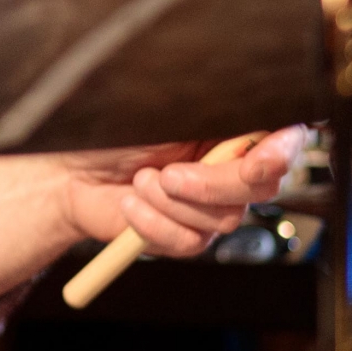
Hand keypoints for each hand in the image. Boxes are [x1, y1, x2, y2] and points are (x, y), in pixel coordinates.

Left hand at [59, 126, 304, 255]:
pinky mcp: (186, 236)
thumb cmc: (108, 130)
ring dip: (172, 202)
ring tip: (139, 181)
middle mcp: (227, 166)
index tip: (265, 155)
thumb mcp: (158, 107)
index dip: (284, 149)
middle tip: (169, 173)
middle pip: (262, 186)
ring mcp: (209, 205)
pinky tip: (130, 203)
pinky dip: (154, 223)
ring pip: (225, 218)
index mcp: (228, 127)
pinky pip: (191, 243)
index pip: (283, 138)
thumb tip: (244, 107)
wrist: (67, 170)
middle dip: (215, 184)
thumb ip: (207, 108)